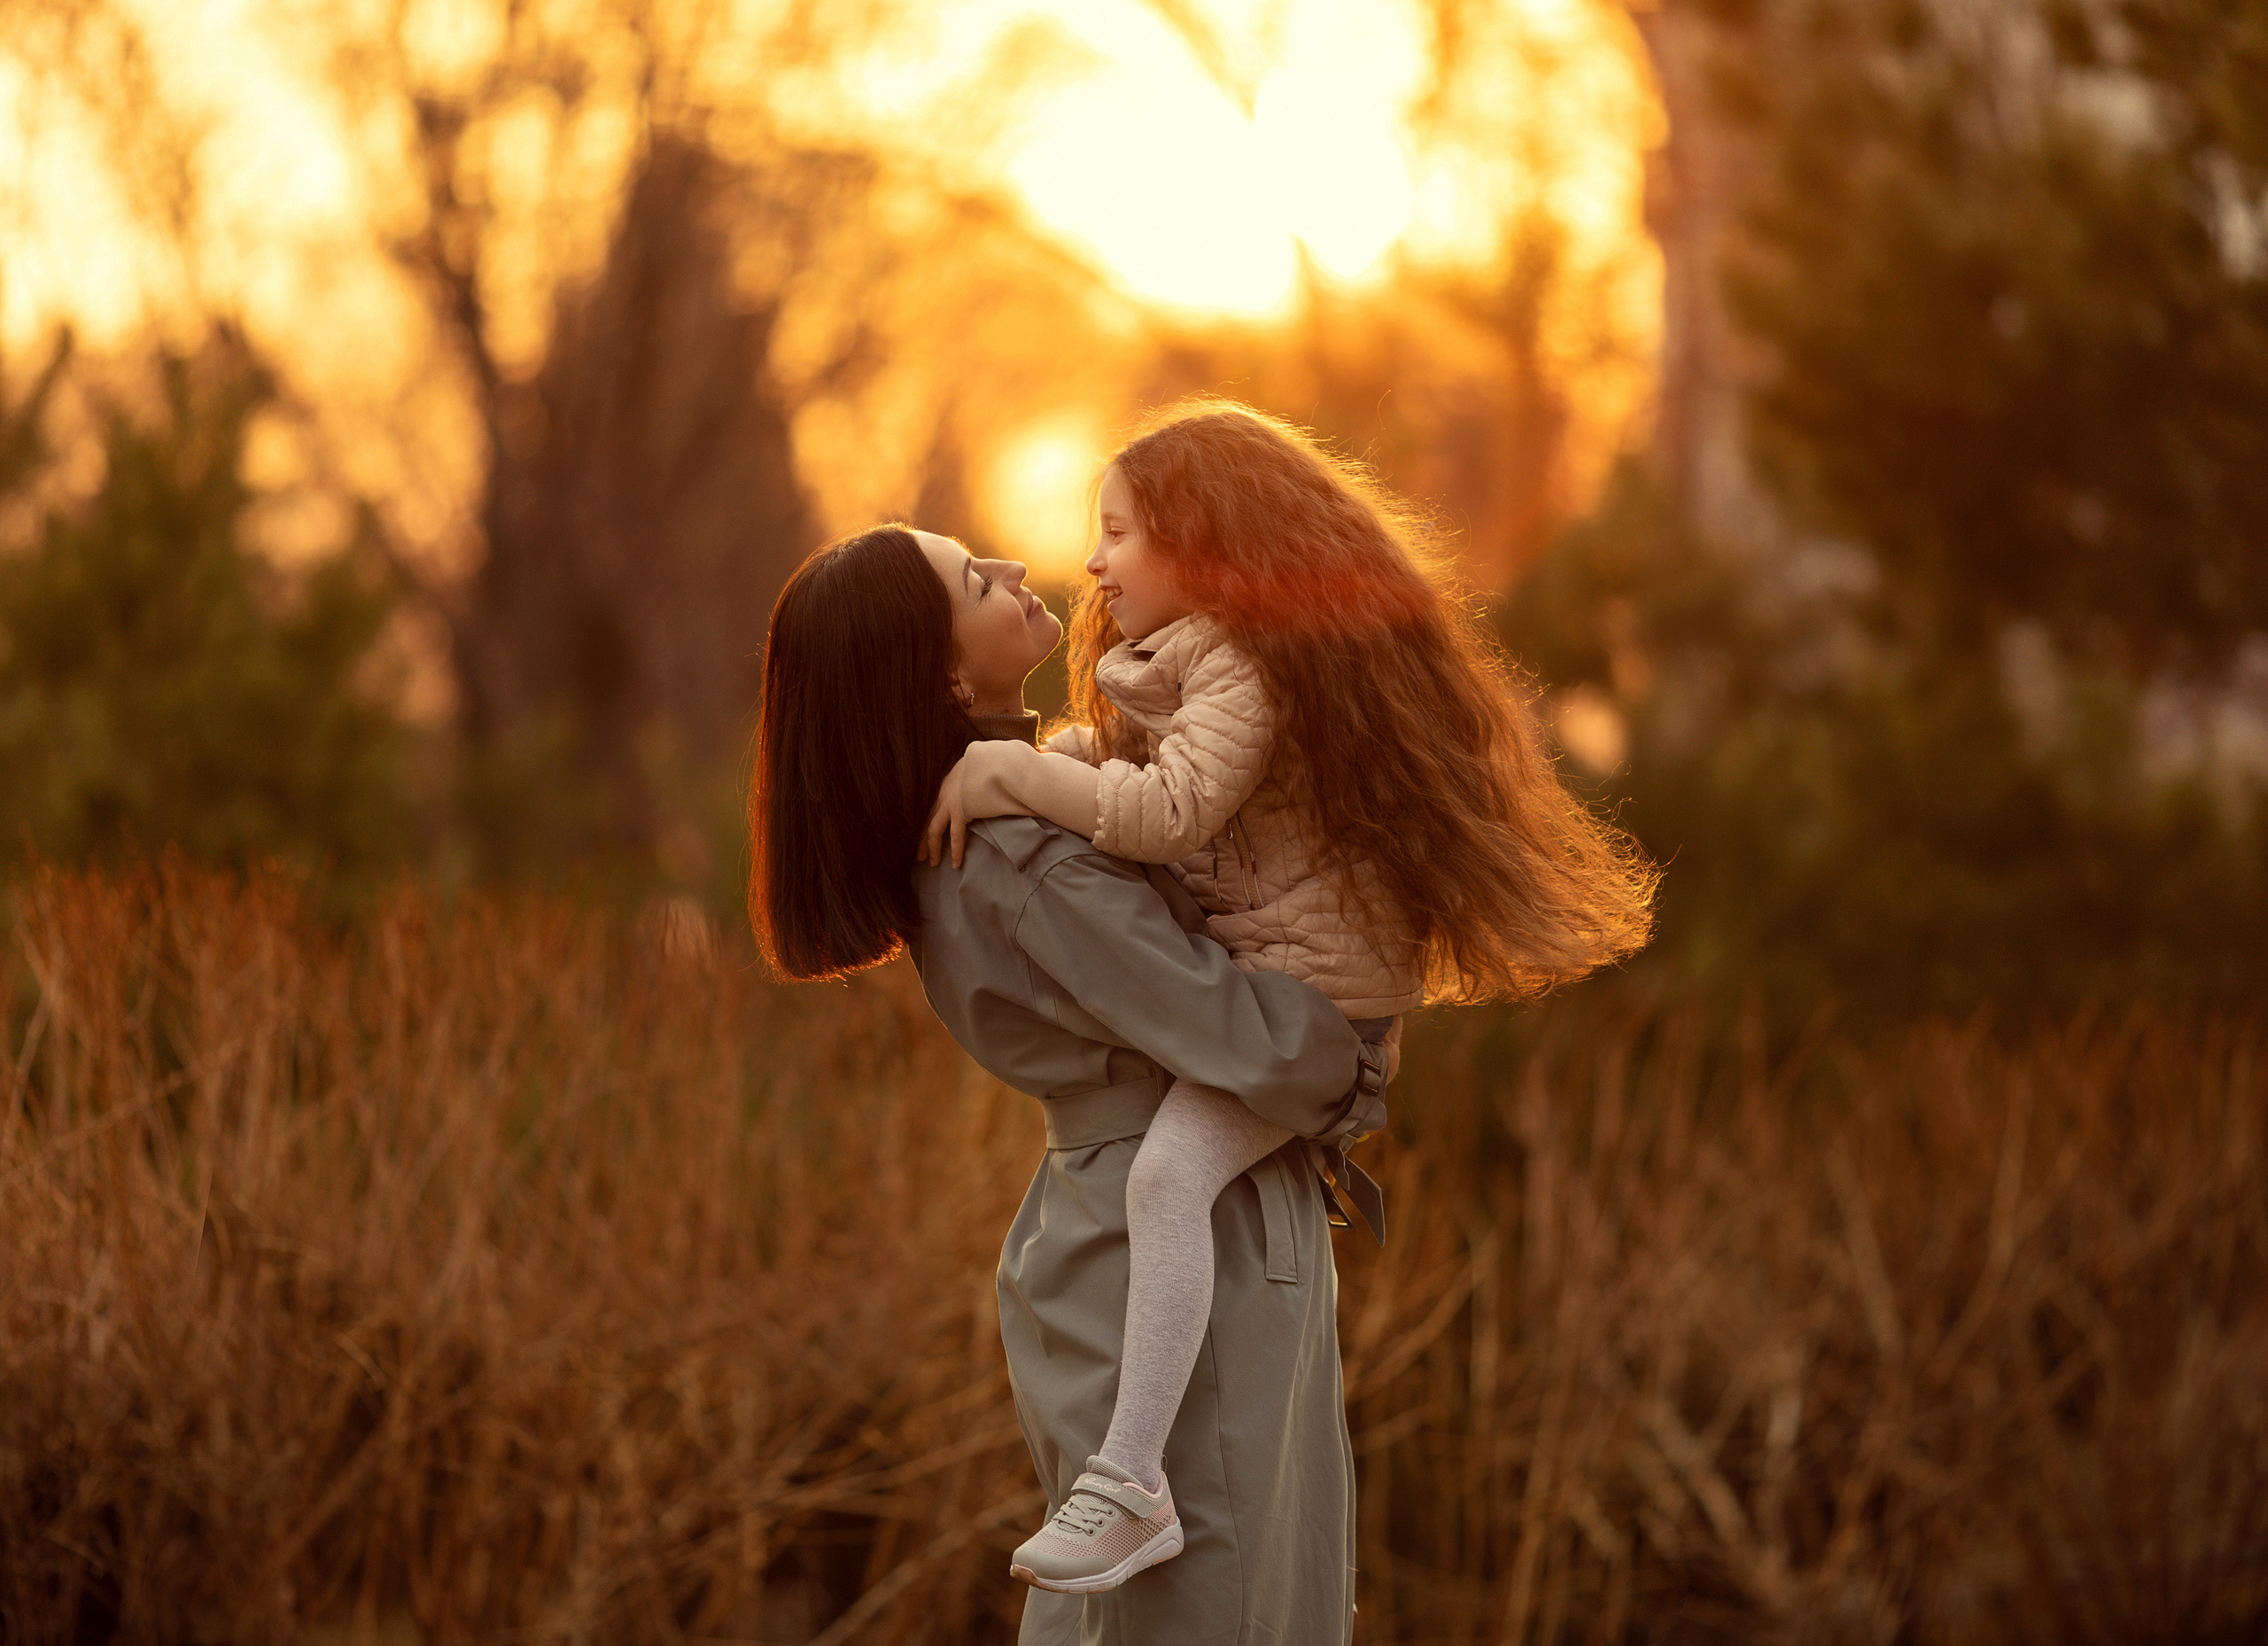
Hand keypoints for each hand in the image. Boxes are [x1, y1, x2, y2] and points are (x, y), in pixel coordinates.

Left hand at [918, 740, 1033, 868]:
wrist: (994, 759)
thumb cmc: (992, 760)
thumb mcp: (979, 764)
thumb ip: (976, 774)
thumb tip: (985, 776)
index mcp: (947, 781)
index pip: (934, 806)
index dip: (929, 820)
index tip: (926, 832)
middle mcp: (943, 791)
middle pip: (927, 819)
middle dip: (922, 838)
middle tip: (919, 854)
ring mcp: (949, 802)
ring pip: (933, 830)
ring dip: (931, 847)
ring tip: (931, 863)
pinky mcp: (960, 811)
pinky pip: (955, 836)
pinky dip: (956, 851)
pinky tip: (955, 863)